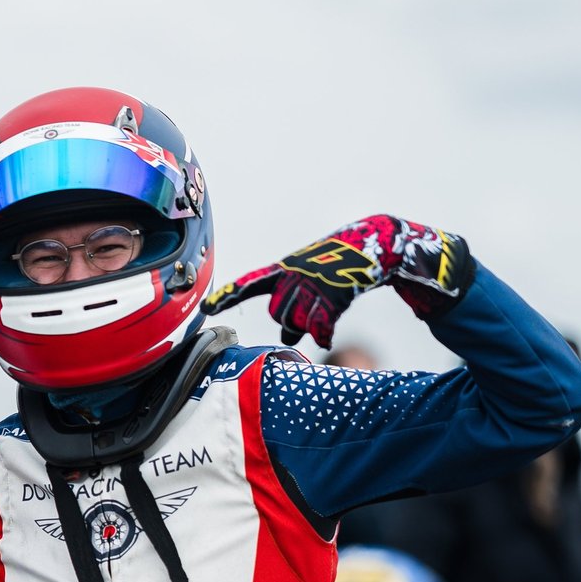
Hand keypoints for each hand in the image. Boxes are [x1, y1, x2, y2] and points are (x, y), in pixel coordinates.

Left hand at [204, 215, 473, 347]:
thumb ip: (294, 305)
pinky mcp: (334, 293)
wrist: (375, 243)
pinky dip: (325, 334)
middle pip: (280, 314)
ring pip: (300, 322)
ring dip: (312, 324)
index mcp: (283, 268)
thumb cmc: (339, 264)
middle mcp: (293, 274)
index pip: (249, 284)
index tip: (206, 308)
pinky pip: (321, 327)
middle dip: (294, 318)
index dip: (228, 296)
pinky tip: (330, 336)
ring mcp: (313, 283)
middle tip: (316, 304)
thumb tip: (287, 338)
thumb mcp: (309, 279)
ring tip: (329, 306)